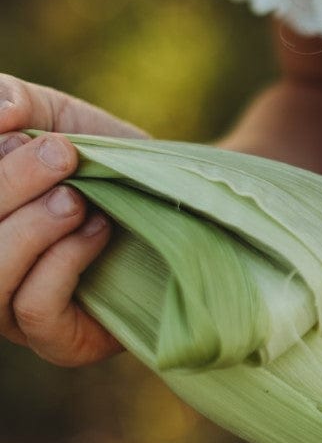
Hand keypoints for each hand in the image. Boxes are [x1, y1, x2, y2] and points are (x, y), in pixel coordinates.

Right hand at [0, 74, 147, 365]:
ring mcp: (11, 313)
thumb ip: (17, 101)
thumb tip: (0, 112)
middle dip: (7, 187)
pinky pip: (34, 309)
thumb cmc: (108, 163)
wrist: (182, 201)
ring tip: (76, 198)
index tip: (23, 131)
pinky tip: (98, 229)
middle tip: (62, 156)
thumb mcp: (59, 119)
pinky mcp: (57, 342)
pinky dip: (63, 260)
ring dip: (30, 228)